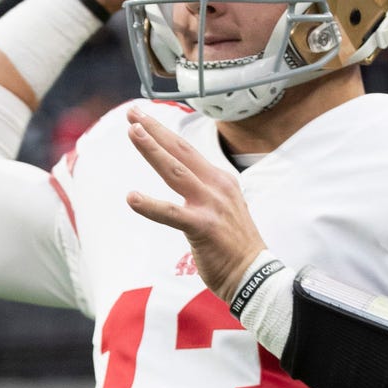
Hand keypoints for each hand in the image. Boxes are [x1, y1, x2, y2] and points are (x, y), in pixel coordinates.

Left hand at [125, 106, 265, 300]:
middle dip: (155, 129)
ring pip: (175, 171)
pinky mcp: (203, 226)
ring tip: (133, 132)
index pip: (186, 150)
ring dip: (153, 150)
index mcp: (220, 180)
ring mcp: (211, 205)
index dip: (163, 133)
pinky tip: (131, 198)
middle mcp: (216, 185)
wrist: (255, 275)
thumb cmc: (235, 245)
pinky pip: (172, 214)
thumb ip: (205, 192)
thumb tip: (186, 182)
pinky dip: (151, 205)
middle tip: (133, 111)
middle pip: (180, 150)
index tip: (143, 118)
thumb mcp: (224, 207)